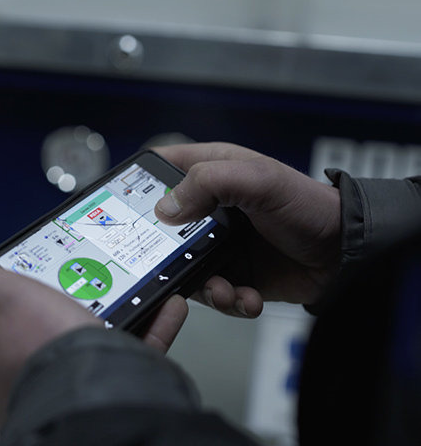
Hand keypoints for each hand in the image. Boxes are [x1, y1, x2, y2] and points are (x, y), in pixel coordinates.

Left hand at [0, 247, 187, 428]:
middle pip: (46, 322)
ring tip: (132, 284)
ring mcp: (63, 385)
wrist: (97, 399)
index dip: (16, 287)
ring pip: (93, 335)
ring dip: (119, 306)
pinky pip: (129, 349)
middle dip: (75, 295)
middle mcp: (21, 379)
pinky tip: (165, 305)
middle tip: (91, 275)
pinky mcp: (103, 389)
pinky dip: (149, 326)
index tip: (41, 271)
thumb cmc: (41, 351)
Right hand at [154, 142, 340, 316]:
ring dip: (203, 285)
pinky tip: (247, 297)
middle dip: (166, 251)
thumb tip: (164, 207)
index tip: (124, 207)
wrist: (345, 253)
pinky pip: (214, 291)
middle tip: (172, 264)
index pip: (161, 169)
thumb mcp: (258, 180)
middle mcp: (211, 208)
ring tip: (226, 290)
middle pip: (165, 227)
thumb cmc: (307, 205)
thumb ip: (209, 182)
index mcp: (212, 173)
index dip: (139, 184)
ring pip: (185, 266)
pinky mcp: (234, 272)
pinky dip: (228, 299)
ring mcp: (220, 242)